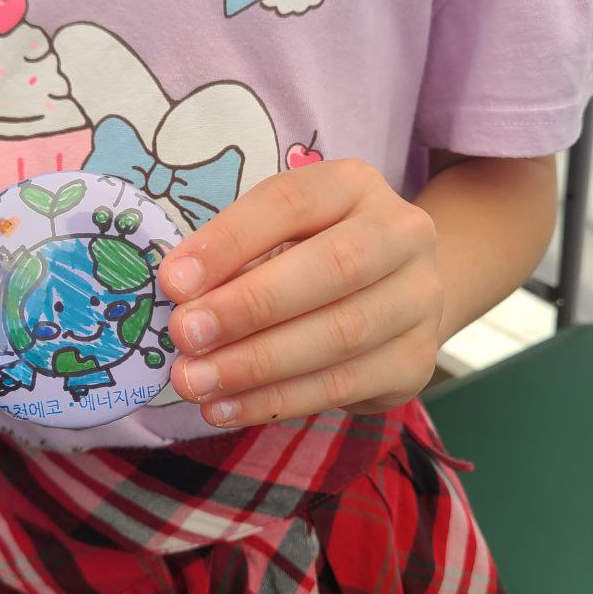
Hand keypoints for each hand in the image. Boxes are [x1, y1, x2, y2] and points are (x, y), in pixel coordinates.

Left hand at [159, 160, 443, 425]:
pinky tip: (226, 408)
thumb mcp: (277, 236)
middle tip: (185, 334)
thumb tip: (182, 294)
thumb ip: (236, 258)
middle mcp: (403, 234)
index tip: (173, 281)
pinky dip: (276, 400)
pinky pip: (343, 385)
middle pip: (331, 267)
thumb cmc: (312, 256)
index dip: (230, 241)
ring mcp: (419, 300)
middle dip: (249, 306)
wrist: (396, 297)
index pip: (290, 202)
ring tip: (195, 381)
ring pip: (340, 334)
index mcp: (356, 186)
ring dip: (256, 364)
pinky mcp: (416, 362)